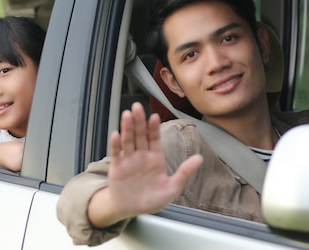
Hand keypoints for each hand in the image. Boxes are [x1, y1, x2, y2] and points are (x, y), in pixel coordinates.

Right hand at [89, 102, 202, 225]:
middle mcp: (141, 155)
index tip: (155, 116)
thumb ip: (185, 172)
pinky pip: (116, 154)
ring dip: (127, 127)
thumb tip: (200, 158)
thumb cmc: (151, 199)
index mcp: (155, 157)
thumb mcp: (172, 188)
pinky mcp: (117, 168)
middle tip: (137, 107)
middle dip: (139, 121)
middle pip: (140, 134)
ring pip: (128, 140)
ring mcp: (128, 160)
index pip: (154, 138)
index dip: (154, 127)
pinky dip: (116, 145)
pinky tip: (116, 135)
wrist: (131, 210)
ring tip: (127, 115)